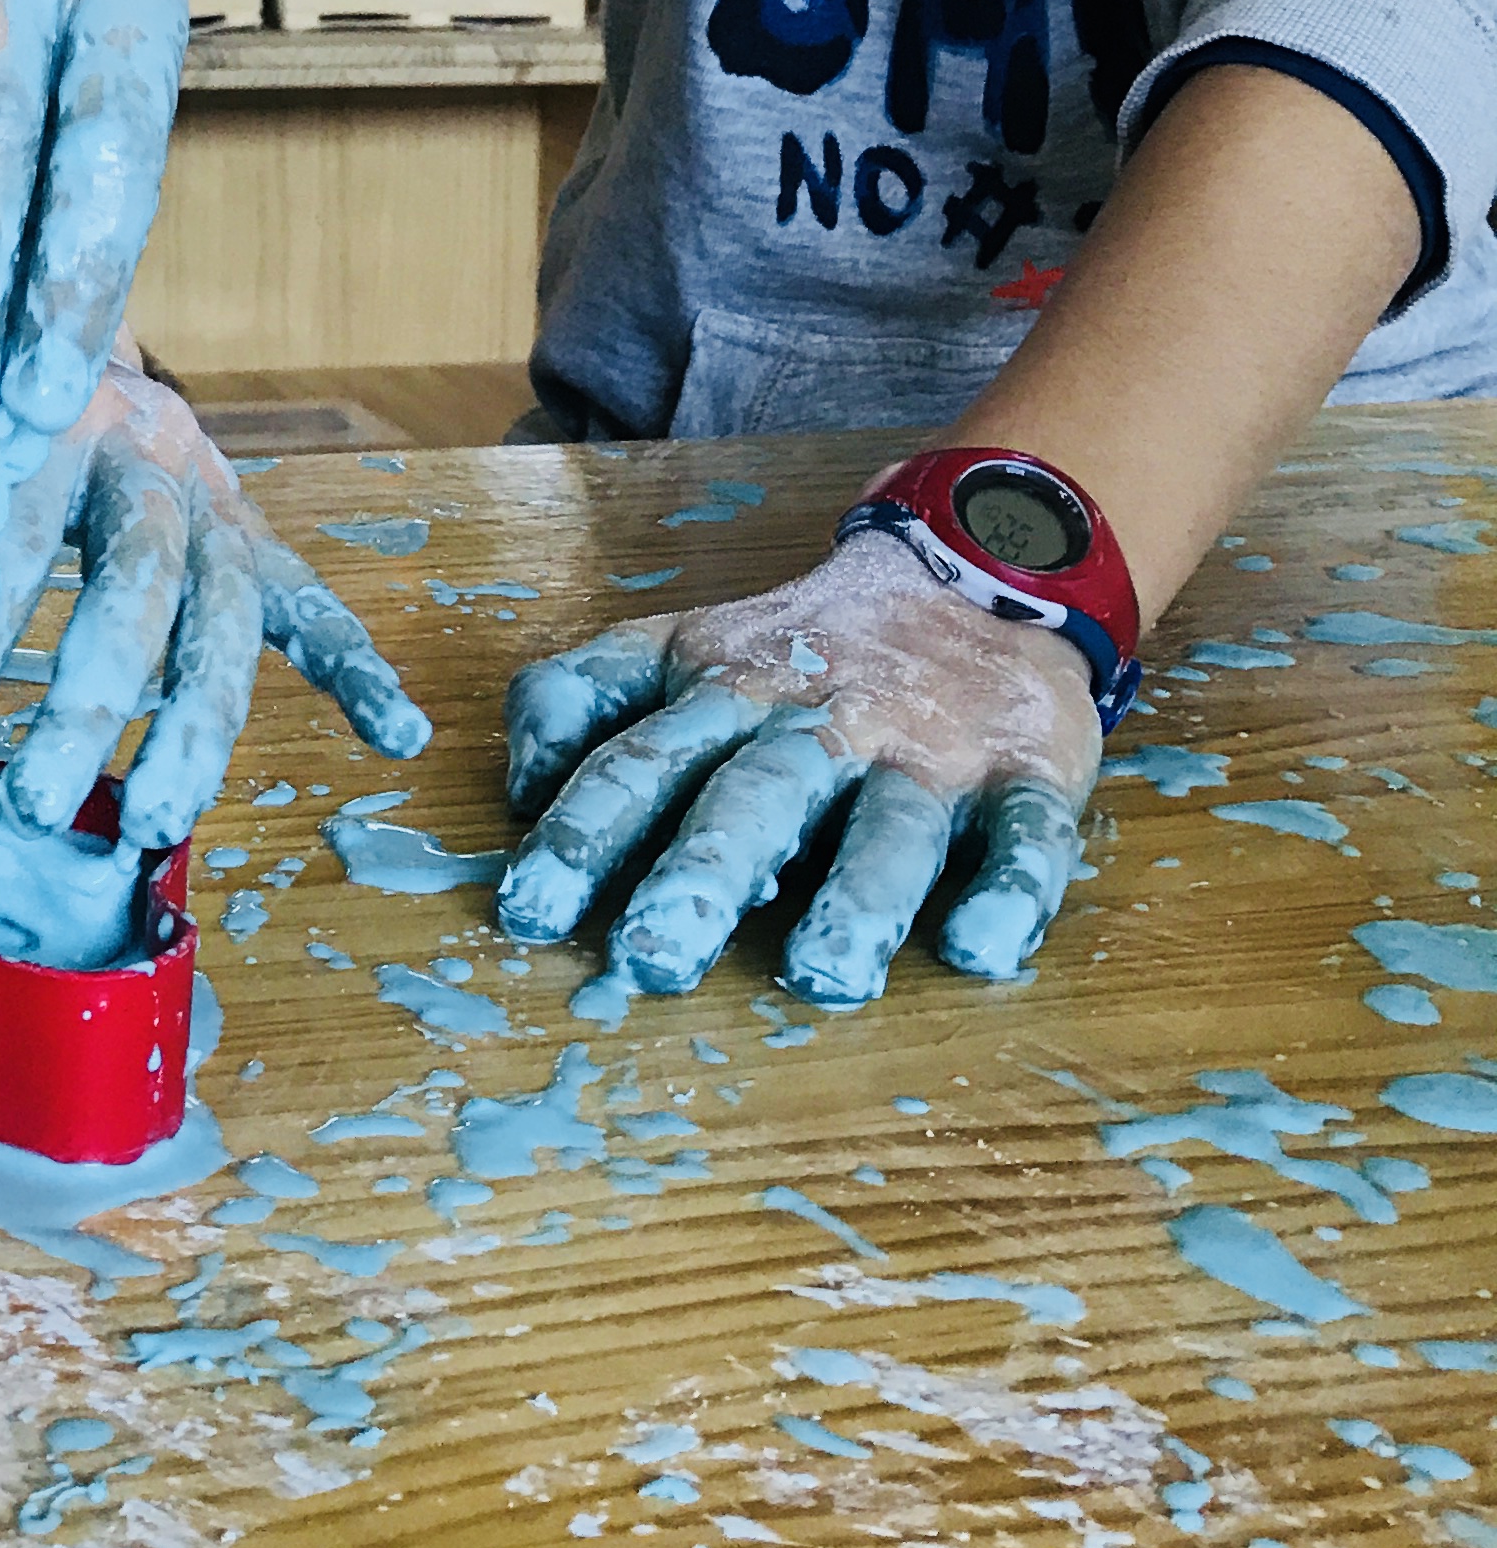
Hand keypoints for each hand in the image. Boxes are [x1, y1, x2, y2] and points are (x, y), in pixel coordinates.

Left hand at [0, 359, 428, 855]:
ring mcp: (210, 485)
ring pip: (226, 606)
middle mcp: (143, 444)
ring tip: (157, 820)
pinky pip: (309, 596)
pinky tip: (394, 731)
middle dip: (93, 699)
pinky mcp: (245, 523)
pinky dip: (353, 663)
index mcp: (43, 416)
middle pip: (139, 576)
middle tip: (38, 803)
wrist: (34, 322)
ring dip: (199, 723)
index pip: (9, 546)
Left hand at [494, 531, 1101, 1005]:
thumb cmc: (800, 647)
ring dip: (856, 898)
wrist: (970, 571)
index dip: (584, 830)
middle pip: (757, 797)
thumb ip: (588, 693)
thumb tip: (519, 784)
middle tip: (650, 956)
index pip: (644, 758)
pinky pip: (1027, 834)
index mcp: (726, 690)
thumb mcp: (681, 646)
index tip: (530, 910)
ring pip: (890, 824)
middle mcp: (822, 722)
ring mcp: (928, 749)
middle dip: (700, 873)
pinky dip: (1011, 888)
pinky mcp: (1025, 773)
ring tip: (820, 975)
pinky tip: (978, 945)